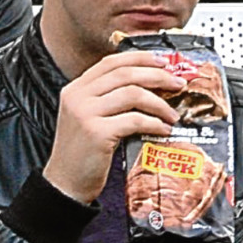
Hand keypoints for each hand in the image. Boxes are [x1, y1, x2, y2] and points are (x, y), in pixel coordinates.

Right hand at [45, 48, 180, 203]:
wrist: (64, 184)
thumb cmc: (81, 154)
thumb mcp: (87, 118)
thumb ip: (108, 99)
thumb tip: (149, 86)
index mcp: (75, 89)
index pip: (111, 62)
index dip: (140, 58)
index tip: (163, 62)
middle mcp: (78, 97)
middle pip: (126, 74)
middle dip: (158, 76)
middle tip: (178, 84)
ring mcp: (85, 114)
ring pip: (133, 94)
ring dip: (160, 103)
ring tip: (172, 114)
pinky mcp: (97, 133)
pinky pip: (135, 120)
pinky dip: (154, 124)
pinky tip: (163, 130)